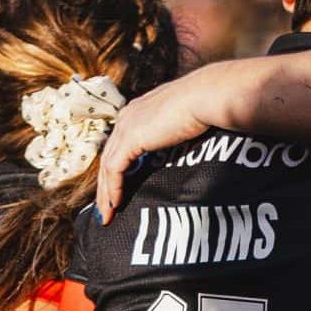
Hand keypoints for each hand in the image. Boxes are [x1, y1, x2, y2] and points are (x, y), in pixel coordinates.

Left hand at [95, 65, 251, 223]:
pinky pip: (114, 170)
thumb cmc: (205, 106)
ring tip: (106, 215)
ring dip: (105, 193)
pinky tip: (115, 205)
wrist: (206, 96)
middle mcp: (127, 117)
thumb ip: (173, 131)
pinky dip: (113, 189)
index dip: (115, 169)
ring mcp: (126, 126)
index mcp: (137, 111)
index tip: (116, 189)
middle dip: (105, 185)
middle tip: (104, 209)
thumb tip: (180, 143)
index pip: (119, 144)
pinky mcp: (130, 138)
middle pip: (108, 156)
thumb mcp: (183, 120)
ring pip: (107, 166)